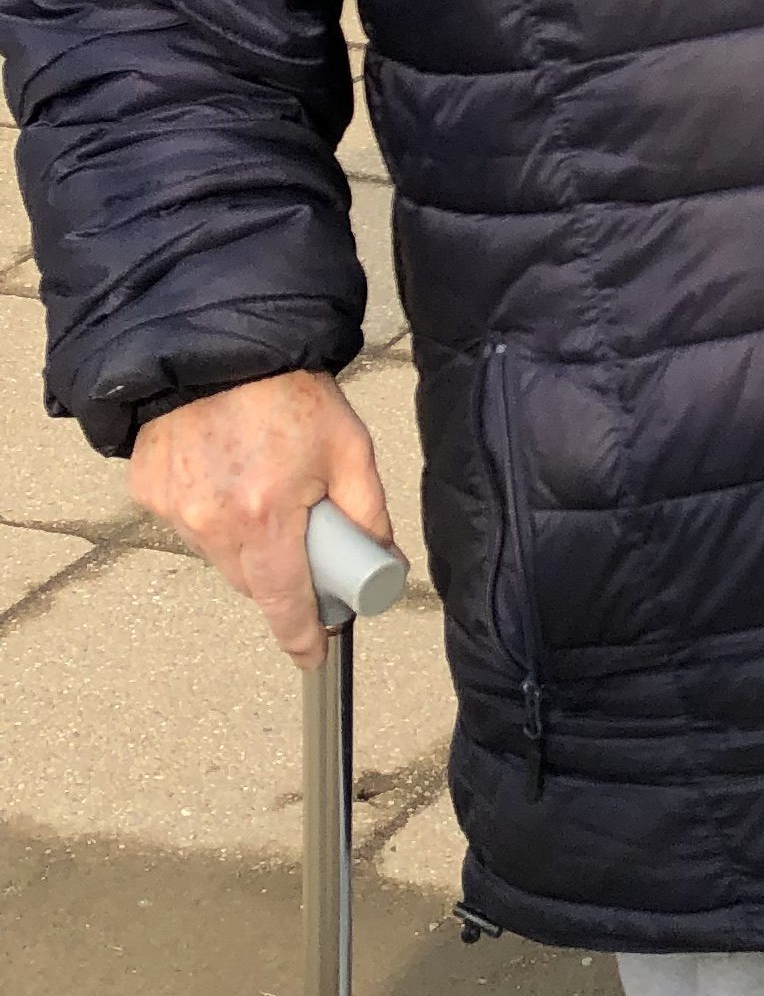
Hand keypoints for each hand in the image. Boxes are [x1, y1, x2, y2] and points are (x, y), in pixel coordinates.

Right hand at [130, 368, 393, 669]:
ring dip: (245, 538)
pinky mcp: (148, 490)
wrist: (221, 341)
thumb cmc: (290, 391)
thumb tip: (383, 563)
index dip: (302, 635)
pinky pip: (188, 523)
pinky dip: (210, 510)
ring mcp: (173, 508)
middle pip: (252, 580)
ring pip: (219, 554)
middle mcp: (210, 522)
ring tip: (263, 483)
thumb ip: (368, 514)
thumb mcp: (350, 448)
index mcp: (265, 517)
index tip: (313, 653)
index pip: (284, 603)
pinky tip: (226, 470)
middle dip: (281, 568)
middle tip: (303, 528)